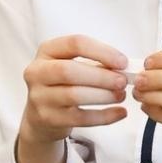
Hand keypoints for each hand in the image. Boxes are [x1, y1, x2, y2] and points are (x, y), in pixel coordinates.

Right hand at [15, 36, 127, 162]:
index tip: (122, 62)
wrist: (40, 116)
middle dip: (101, 76)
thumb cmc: (63, 84)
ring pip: (74, 95)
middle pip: (69, 70)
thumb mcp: (72, 65)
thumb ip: (96, 64)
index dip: (102, 52)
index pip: (75, 43)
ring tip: (121, 95)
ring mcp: (40, 97)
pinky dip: (104, 116)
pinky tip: (119, 112)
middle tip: (123, 81)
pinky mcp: (48, 119)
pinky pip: (80, 118)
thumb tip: (124, 69)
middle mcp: (37, 72)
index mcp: (47, 51)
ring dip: (103, 96)